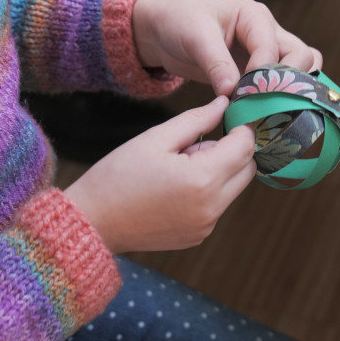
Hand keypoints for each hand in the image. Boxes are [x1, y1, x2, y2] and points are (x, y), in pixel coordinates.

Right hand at [64, 96, 255, 252]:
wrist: (91, 224)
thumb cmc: (118, 176)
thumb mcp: (155, 138)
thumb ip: (196, 119)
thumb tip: (224, 104)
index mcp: (203, 180)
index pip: (245, 146)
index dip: (241, 126)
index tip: (228, 115)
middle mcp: (212, 207)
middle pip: (248, 169)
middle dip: (233, 149)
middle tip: (197, 142)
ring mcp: (206, 225)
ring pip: (234, 187)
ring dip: (220, 170)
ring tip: (180, 165)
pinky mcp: (198, 236)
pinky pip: (217, 205)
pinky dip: (208, 190)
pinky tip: (175, 186)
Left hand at [132, 0, 322, 95]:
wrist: (162, 29)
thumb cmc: (178, 21)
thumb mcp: (195, 37)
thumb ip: (216, 63)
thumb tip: (233, 91)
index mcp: (254, 16)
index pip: (273, 47)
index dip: (263, 73)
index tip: (245, 93)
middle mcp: (267, 32)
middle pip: (302, 56)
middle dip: (288, 81)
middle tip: (265, 102)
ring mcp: (266, 52)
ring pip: (300, 69)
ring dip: (292, 89)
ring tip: (272, 108)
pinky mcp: (258, 71)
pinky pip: (281, 83)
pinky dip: (280, 98)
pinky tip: (265, 114)